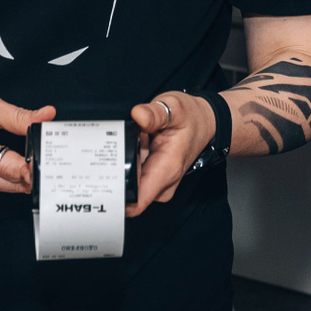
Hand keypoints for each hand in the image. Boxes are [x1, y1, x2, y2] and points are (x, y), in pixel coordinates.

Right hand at [0, 85, 54, 194]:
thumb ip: (18, 116)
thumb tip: (45, 117)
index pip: (9, 167)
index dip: (33, 165)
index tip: (50, 159)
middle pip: (10, 181)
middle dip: (31, 169)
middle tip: (50, 156)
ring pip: (6, 186)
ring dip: (21, 174)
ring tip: (33, 155)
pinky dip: (8, 175)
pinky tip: (13, 161)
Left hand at [128, 92, 216, 216]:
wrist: (205, 123)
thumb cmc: (191, 117)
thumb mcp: (174, 108)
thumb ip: (154, 113)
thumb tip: (138, 115)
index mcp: (168, 170)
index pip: (137, 202)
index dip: (116, 196)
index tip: (106, 179)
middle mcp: (164, 183)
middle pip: (127, 190)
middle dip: (118, 171)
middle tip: (125, 144)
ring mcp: (159, 183)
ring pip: (129, 181)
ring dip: (125, 164)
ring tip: (136, 141)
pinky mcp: (155, 180)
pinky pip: (134, 176)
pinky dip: (131, 161)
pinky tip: (138, 145)